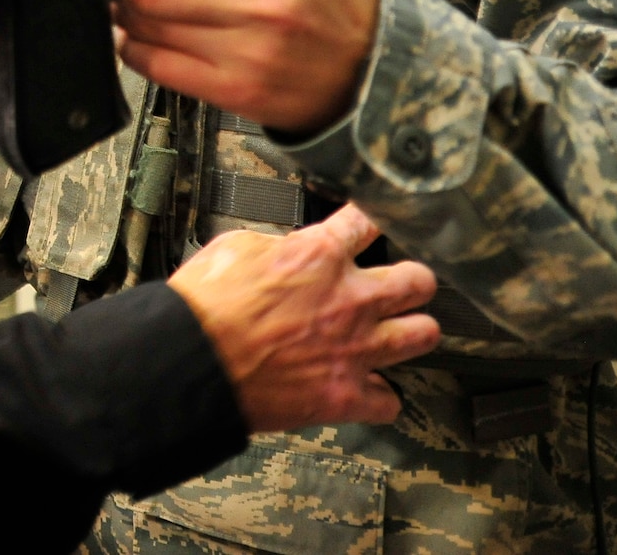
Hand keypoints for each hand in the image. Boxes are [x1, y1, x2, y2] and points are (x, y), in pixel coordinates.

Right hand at [168, 204, 438, 431]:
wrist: (193, 363)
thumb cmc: (204, 306)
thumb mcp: (235, 247)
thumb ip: (278, 246)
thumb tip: (289, 249)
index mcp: (320, 256)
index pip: (370, 221)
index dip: (378, 218)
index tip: (379, 223)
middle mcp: (350, 299)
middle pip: (420, 281)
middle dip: (413, 282)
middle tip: (401, 286)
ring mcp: (354, 349)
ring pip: (423, 335)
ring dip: (412, 332)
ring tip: (400, 333)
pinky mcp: (346, 395)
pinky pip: (390, 400)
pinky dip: (380, 394)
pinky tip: (369, 387)